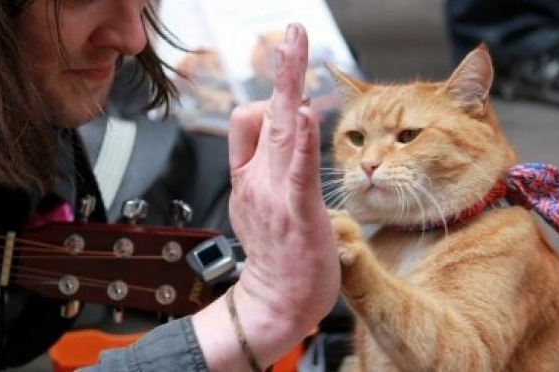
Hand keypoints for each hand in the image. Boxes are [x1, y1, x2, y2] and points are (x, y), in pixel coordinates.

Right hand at [228, 23, 339, 329]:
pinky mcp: (297, 213)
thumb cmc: (276, 257)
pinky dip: (301, 140)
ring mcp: (275, 194)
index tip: (287, 64)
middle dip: (282, 71)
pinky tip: (309, 115)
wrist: (274, 302)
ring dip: (289, 88)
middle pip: (263, 113)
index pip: (249, 120)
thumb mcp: (258, 208)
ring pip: (279, 132)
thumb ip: (266, 171)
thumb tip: (285, 135)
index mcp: (250, 176)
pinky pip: (298, 170)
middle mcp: (258, 179)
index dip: (267, 92)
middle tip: (293, 35)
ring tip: (296, 50)